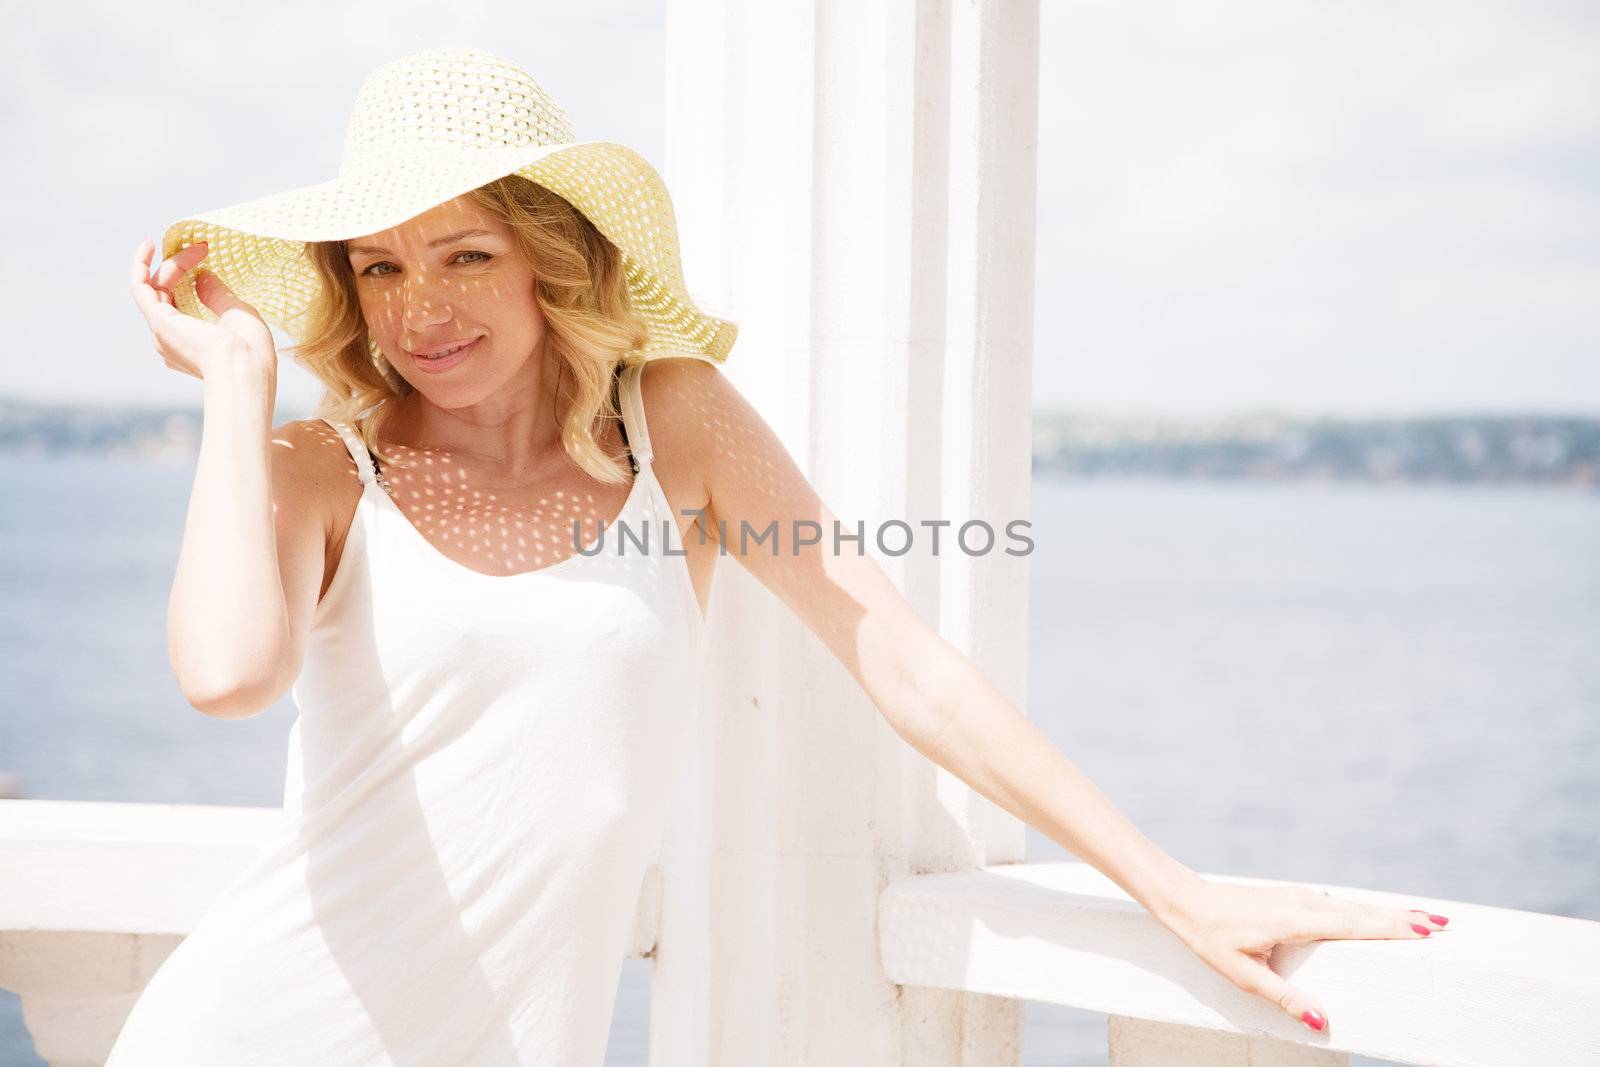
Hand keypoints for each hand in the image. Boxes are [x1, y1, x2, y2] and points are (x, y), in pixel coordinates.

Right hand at [129, 237, 275, 381]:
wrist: (245, 369)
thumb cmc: (250, 350)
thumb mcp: (237, 315)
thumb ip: (217, 296)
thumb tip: (202, 275)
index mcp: (190, 345)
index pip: (179, 304)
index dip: (188, 278)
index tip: (204, 256)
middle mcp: (170, 341)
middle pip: (167, 293)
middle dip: (182, 267)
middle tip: (203, 248)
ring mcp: (162, 332)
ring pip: (158, 287)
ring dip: (174, 263)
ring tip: (197, 248)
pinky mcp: (158, 321)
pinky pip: (140, 288)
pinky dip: (141, 265)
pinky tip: (149, 244)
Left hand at [1158, 875, 1449, 1033]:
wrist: (1186, 900)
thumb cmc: (1211, 938)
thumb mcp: (1243, 975)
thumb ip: (1284, 997)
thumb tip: (1319, 1021)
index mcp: (1296, 919)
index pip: (1354, 924)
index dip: (1391, 927)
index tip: (1426, 929)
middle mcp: (1304, 903)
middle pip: (1363, 912)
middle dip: (1404, 918)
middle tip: (1445, 924)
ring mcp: (1300, 897)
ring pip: (1354, 906)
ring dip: (1389, 912)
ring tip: (1425, 920)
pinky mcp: (1295, 899)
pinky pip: (1340, 905)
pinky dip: (1366, 911)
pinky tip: (1380, 918)